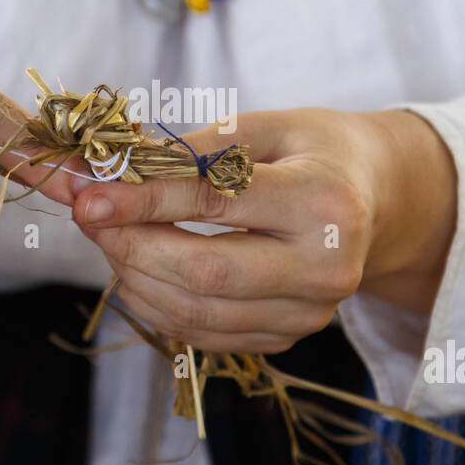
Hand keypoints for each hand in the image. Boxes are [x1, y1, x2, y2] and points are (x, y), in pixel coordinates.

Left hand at [71, 108, 456, 352]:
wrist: (376, 200)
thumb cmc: (313, 151)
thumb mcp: (263, 126)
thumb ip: (190, 150)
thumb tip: (108, 170)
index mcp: (325, 201)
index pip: (218, 203)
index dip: (144, 200)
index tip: (88, 194)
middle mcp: (327, 268)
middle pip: (204, 274)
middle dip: (131, 245)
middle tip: (88, 215)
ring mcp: (311, 314)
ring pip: (197, 312)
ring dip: (135, 276)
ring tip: (109, 236)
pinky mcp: (289, 338)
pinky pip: (205, 334)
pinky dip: (157, 304)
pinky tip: (138, 268)